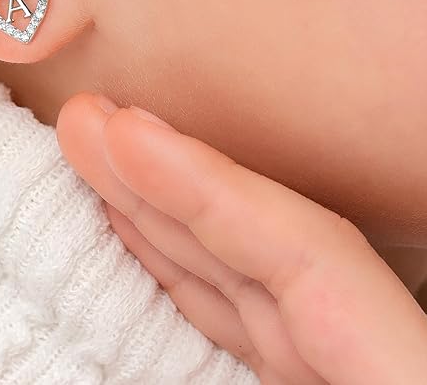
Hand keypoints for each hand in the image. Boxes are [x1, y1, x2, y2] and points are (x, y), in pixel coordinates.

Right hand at [57, 94, 426, 384]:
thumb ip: (245, 363)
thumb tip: (128, 335)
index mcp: (398, 365)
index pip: (309, 249)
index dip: (209, 184)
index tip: (125, 132)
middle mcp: (367, 354)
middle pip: (256, 246)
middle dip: (159, 180)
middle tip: (85, 121)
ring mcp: (326, 369)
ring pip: (231, 279)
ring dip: (152, 218)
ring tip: (91, 160)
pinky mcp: (294, 384)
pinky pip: (228, 321)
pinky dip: (173, 278)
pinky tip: (129, 235)